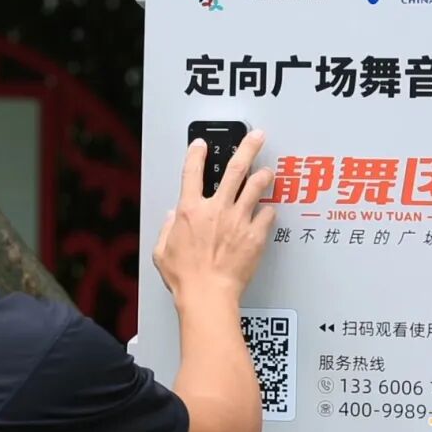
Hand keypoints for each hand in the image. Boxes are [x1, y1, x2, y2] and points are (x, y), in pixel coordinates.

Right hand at [152, 130, 275, 303]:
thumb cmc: (185, 278)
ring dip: (265, 176)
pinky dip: (269, 212)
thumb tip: (172, 217)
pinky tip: (268, 212)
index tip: (201, 144)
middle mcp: (216, 210)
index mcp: (190, 211)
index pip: (191, 172)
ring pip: (257, 186)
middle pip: (235, 168)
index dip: (196, 154)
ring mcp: (238, 220)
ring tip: (268, 171)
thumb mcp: (162, 252)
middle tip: (256, 137)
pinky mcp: (255, 236)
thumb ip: (167, 230)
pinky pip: (268, 215)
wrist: (207, 295)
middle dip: (248, 148)